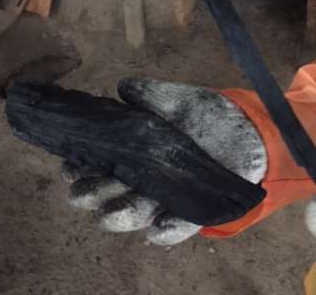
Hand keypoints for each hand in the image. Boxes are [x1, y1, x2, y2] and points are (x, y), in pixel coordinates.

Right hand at [62, 78, 266, 244]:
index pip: (99, 165)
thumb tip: (122, 87)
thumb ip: (151, 94)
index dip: (80, 168)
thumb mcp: (177, 100)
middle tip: (81, 190)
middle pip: (109, 194)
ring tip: (110, 211)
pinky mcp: (194, 210)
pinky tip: (157, 227)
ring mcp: (167, 197)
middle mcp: (144, 180)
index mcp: (133, 155)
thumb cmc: (204, 116)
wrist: (246, 131)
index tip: (69, 163)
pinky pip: (178, 226)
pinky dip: (167, 229)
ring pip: (137, 213)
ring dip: (121, 214)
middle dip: (93, 194)